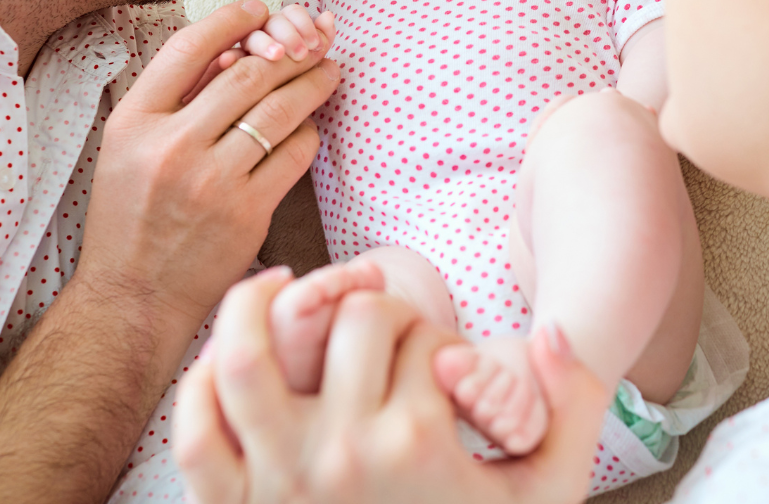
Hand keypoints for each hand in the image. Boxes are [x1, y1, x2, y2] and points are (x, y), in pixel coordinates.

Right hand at [78, 0, 339, 331]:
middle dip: (291, 51)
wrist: (132, 299)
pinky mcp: (247, 214)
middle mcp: (171, 147)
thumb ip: (174, 98)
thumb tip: (236, 49)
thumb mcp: (128, 148)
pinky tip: (310, 126)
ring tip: (330, 70)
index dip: (232, 19)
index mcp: (133, 123)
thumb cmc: (132, 216)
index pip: (188, 48)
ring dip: (313, 83)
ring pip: (279, 111)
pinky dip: (308, 133)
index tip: (261, 8)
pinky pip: (294, 155)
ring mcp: (211, 182)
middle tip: (317, 40)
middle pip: (248, 75)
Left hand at [174, 269, 609, 503]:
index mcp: (418, 443)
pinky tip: (225, 354)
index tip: (437, 369)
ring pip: (251, 354)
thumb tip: (555, 331)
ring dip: (256, 305)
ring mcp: (279, 480)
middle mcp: (344, 454)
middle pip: (354, 321)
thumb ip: (571, 409)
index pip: (422, 333)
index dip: (433, 334)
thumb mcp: (543, 494)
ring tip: (274, 285)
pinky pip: (197, 431)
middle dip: (375, 311)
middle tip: (382, 341)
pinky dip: (199, 383)